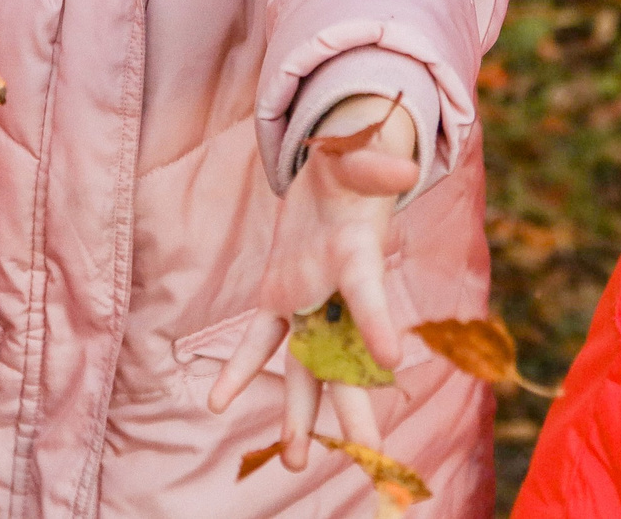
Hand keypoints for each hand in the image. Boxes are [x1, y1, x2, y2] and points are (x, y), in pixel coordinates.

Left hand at [207, 97, 421, 470]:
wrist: (335, 176)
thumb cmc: (356, 169)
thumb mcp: (361, 159)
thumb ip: (377, 165)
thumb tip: (403, 167)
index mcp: (359, 257)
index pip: (369, 296)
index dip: (378, 324)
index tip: (391, 360)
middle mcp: (337, 294)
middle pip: (345, 357)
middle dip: (354, 404)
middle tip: (365, 452)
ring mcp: (308, 303)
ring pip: (305, 367)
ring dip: (300, 414)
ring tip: (294, 461)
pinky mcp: (279, 299)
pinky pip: (258, 342)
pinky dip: (239, 370)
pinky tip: (217, 403)